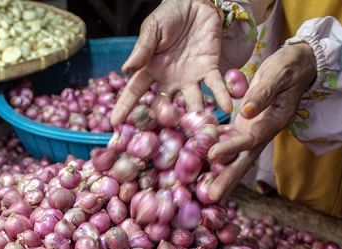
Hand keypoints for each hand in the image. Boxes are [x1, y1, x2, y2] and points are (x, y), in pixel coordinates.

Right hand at [110, 0, 230, 125]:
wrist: (195, 1)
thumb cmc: (169, 14)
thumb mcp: (152, 29)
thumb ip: (142, 49)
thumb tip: (126, 69)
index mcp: (151, 70)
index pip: (135, 92)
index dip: (125, 107)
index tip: (115, 124)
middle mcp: (169, 80)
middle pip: (164, 106)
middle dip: (163, 123)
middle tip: (162, 141)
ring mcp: (190, 78)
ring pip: (191, 102)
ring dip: (196, 117)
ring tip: (199, 132)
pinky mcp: (210, 69)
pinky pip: (216, 86)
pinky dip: (222, 96)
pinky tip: (226, 108)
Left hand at [206, 42, 316, 201]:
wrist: (296, 65)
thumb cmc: (288, 67)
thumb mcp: (278, 75)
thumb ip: (263, 93)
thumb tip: (247, 111)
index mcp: (274, 122)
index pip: (250, 139)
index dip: (231, 148)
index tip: (212, 154)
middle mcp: (263, 132)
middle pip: (244, 159)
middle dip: (228, 178)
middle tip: (212, 196)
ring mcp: (253, 131)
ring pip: (237, 157)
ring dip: (222, 174)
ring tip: (206, 191)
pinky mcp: (244, 126)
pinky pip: (230, 144)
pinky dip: (217, 156)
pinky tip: (203, 166)